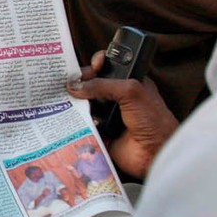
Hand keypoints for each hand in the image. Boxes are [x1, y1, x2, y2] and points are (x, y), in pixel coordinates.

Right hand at [67, 51, 178, 178]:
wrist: (155, 152)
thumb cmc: (152, 119)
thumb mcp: (130, 91)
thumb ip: (102, 85)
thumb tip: (74, 85)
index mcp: (129, 83)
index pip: (108, 68)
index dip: (98, 64)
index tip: (92, 65)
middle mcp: (117, 98)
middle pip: (92, 85)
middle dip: (80, 82)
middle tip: (69, 83)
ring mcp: (107, 116)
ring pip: (84, 104)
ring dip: (74, 102)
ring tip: (61, 98)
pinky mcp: (99, 133)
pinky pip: (81, 124)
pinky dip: (73, 121)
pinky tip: (64, 115)